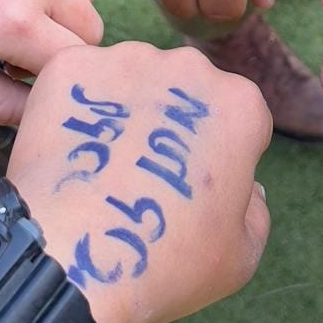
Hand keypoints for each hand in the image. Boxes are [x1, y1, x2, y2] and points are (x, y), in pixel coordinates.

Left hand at [6, 41, 271, 322]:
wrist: (75, 259)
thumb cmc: (166, 263)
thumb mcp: (241, 255)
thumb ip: (255, 210)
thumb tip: (249, 188)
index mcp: (240, 105)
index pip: (236, 118)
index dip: (217, 155)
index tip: (190, 188)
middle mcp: (188, 67)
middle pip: (184, 88)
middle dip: (170, 122)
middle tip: (143, 176)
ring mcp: (125, 59)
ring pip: (130, 79)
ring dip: (123, 111)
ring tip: (101, 168)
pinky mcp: (69, 67)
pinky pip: (77, 84)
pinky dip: (73, 112)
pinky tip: (67, 154)